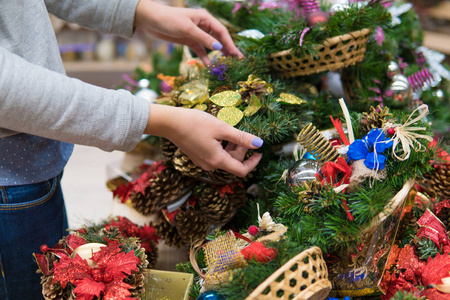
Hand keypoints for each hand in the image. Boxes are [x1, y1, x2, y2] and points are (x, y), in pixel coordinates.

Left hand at [134, 0, 242, 64]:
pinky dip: (204, 57)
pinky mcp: (189, 40)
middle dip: (227, 49)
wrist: (150, 20)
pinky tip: (209, 65)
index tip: (236, 54)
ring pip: (210, 45)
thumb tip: (218, 48)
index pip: (221, 32)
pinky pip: (200, 50)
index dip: (229, 43)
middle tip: (237, 60)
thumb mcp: (187, 29)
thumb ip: (203, 39)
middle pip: (218, 38)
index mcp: (205, 18)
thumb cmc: (169, 20)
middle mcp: (203, 25)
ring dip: (218, 54)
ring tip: (227, 63)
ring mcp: (196, 33)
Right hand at [145, 104, 262, 176]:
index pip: (241, 170)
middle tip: (241, 133)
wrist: (170, 123)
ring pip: (224, 158)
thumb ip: (242, 138)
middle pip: (233, 162)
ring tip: (228, 131)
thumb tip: (259, 144)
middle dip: (241, 149)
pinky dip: (222, 147)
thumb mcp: (222, 128)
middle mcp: (210, 165)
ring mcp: (202, 162)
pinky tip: (219, 134)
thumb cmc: (195, 123)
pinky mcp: (198, 157)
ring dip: (231, 147)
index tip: (259, 152)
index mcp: (217, 160)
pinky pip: (215, 155)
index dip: (253, 163)